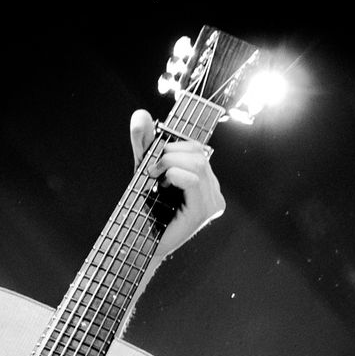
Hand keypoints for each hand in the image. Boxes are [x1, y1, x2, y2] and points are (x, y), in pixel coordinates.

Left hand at [130, 110, 224, 258]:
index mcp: (206, 182)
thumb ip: (144, 143)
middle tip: (152, 170)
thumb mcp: (144, 169)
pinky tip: (165, 184)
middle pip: (200, 153)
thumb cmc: (145, 207)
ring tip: (156, 177)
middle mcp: (214, 191)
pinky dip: (175, 174)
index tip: (155, 161)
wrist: (140, 241)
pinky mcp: (204, 211)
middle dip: (171, 154)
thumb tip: (141, 114)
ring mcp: (213, 202)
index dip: (175, 147)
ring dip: (170, 163)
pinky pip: (194, 179)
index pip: (199, 149)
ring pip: (198, 162)